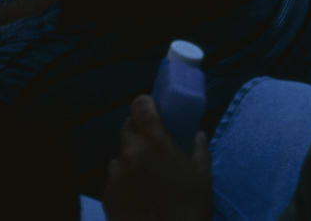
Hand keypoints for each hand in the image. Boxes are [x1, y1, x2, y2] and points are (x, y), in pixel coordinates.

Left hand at [97, 92, 210, 220]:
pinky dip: (125, 181)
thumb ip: (199, 151)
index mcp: (156, 144)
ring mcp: (116, 172)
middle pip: (128, 129)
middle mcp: (131, 152)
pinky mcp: (106, 190)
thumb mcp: (203, 177)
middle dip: (139, 132)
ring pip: (121, 156)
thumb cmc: (190, 206)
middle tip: (153, 145)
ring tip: (148, 178)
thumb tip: (198, 134)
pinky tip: (138, 195)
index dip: (144, 104)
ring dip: (131, 160)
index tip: (149, 107)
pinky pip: (115, 178)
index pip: (141, 108)